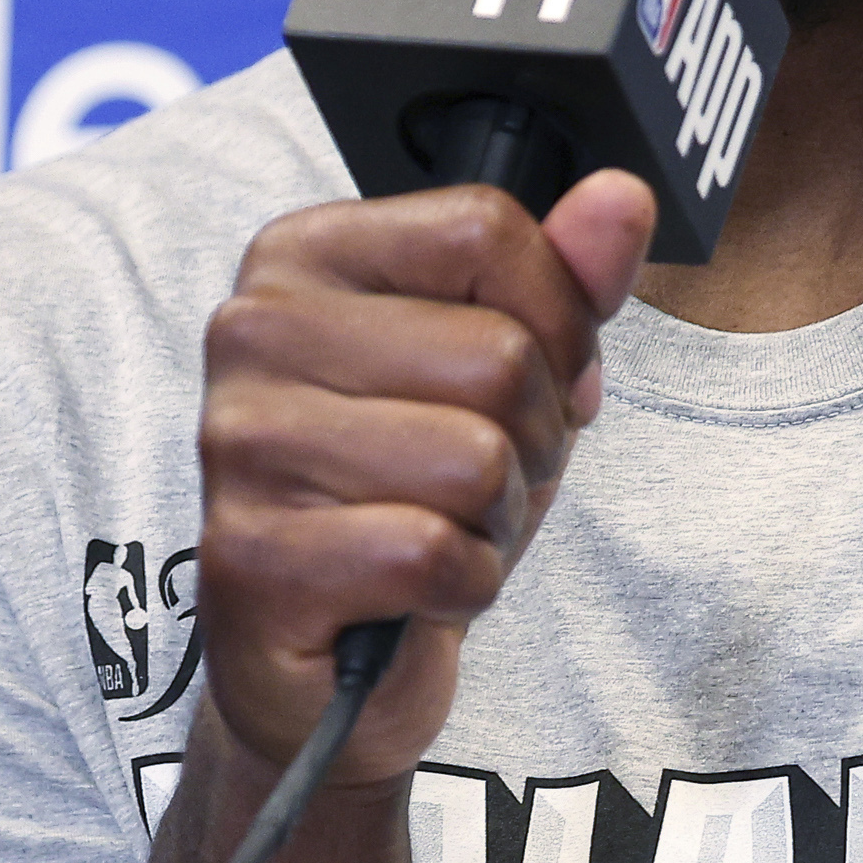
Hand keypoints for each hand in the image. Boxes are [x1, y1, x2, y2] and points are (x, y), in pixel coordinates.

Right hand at [194, 168, 653, 785]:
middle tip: (479, 483)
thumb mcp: (510, 376)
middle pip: (496, 354)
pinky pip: (430, 553)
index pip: (486, 229)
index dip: (557, 320)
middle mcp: (253, 330)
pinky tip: (414, 591)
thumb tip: (623, 197)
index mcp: (305, 254)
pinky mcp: (248, 557)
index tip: (532, 381)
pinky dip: (462, 586)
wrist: (328, 665)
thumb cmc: (415, 496)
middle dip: (533, 440)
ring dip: (496, 521)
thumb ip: (566, 280)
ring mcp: (240, 443)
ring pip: (473, 459)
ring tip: (443, 532)